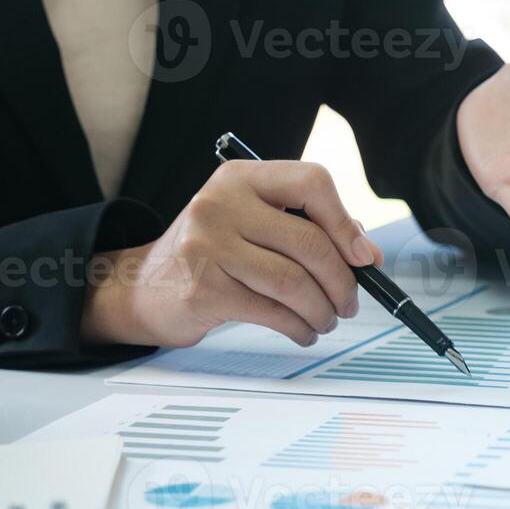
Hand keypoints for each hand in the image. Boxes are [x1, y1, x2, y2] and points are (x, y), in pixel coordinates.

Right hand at [82, 160, 382, 348]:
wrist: (143, 288)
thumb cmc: (208, 255)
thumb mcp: (250, 223)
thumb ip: (304, 227)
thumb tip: (366, 252)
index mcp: (240, 178)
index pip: (311, 182)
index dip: (345, 222)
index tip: (362, 256)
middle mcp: (221, 203)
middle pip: (309, 242)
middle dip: (342, 281)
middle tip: (349, 302)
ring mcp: (208, 245)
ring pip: (294, 282)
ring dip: (322, 310)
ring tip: (325, 320)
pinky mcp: (204, 288)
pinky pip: (272, 312)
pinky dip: (298, 327)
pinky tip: (302, 331)